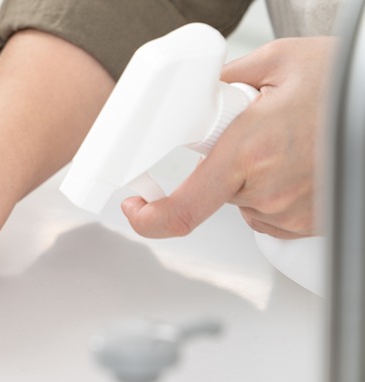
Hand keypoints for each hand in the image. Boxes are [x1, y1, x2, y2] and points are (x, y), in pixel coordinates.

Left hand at [122, 36, 336, 238]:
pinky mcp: (312, 223)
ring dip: (251, 177)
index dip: (149, 217)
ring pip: (245, 202)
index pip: (184, 208)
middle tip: (250, 134)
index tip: (135, 206)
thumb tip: (201, 90)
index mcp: (249, 151)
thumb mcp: (280, 62)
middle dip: (222, 165)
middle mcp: (269, 190)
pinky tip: (299, 162)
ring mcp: (293, 212)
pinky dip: (274, 191)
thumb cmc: (348, 86)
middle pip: (216, 192)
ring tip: (286, 143)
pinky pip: (272, 212)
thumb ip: (228, 78)